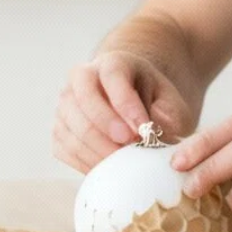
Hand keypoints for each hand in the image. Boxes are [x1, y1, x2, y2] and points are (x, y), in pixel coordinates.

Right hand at [52, 50, 198, 173]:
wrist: (134, 105)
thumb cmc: (153, 103)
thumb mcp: (171, 103)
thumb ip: (169, 115)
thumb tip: (153, 129)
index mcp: (113, 62)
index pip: (113, 76)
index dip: (126, 104)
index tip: (143, 129)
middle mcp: (82, 77)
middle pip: (84, 98)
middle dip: (106, 125)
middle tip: (129, 145)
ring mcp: (66, 104)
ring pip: (72, 126)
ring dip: (97, 149)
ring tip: (123, 163)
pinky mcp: (60, 129)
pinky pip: (65, 148)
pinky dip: (86, 162)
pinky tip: (108, 168)